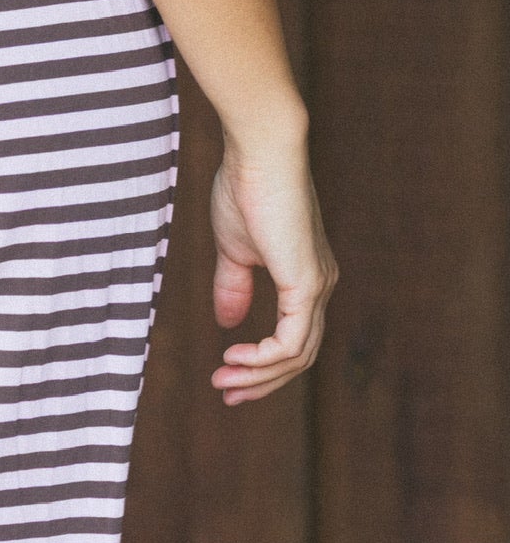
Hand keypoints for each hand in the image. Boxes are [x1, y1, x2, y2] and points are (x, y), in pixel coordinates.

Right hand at [209, 132, 336, 402]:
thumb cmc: (245, 184)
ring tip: (223, 378)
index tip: (227, 374)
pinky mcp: (307, 284)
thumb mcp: (234, 245)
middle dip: (261, 381)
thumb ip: (234, 284)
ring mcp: (318, 287)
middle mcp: (320, 285)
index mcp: (306, 275)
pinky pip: (290, 343)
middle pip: (299, 356)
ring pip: (296, 356)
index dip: (262, 364)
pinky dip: (263, 359)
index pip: (294, 337)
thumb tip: (228, 323)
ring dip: (257, 375)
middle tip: (226, 393)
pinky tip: (235, 355)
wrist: (260, 149)